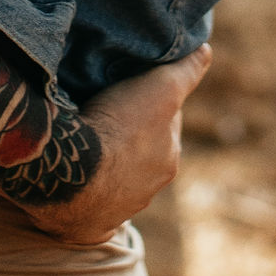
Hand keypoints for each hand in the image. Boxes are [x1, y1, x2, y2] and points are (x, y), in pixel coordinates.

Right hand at [18, 47, 205, 246]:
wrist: (70, 175)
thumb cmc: (118, 128)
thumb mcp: (159, 88)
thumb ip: (185, 71)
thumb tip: (206, 51)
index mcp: (169, 158)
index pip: (165, 123)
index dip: (150, 102)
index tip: (129, 88)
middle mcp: (148, 189)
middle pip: (141, 152)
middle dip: (128, 135)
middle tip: (102, 111)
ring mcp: (117, 210)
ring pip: (115, 177)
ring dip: (104, 161)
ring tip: (82, 139)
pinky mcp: (87, 225)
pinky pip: (87, 202)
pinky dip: (82, 187)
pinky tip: (70, 173)